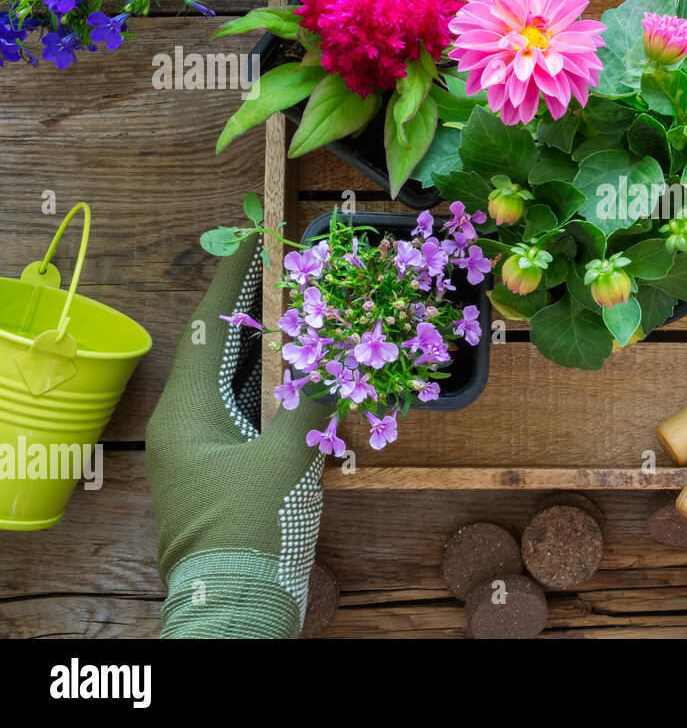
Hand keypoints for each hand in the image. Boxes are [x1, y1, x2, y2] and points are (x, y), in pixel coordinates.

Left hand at [146, 238, 331, 637]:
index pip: (211, 327)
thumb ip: (312, 401)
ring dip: (274, 352)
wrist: (235, 608)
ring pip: (239, 384)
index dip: (235, 279)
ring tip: (309, 312)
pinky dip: (281, 393)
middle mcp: (187, 425)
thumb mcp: (287, 458)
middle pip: (223, 351)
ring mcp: (205, 451)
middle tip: (293, 271)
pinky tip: (312, 378)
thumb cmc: (253, 529)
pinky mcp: (226, 473)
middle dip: (259, 311)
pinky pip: (251, 416)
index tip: (258, 240)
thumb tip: (337, 358)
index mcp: (187, 412)